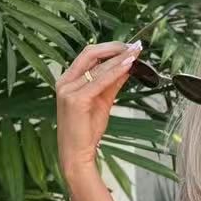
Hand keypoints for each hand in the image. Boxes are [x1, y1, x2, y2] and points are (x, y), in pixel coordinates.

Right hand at [56, 38, 143, 177]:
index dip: (109, 47)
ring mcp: (68, 90)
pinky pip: (100, 81)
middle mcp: (64, 82)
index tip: (129, 46)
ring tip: (135, 52)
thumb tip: (127, 66)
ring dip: (119, 58)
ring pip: (97, 67)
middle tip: (134, 46)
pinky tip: (129, 65)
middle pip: (90, 54)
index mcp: (68, 80)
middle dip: (114, 48)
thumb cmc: (86, 131)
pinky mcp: (75, 100)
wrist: (77, 155)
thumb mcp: (102, 101)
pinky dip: (116, 71)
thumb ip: (112, 83)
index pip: (88, 55)